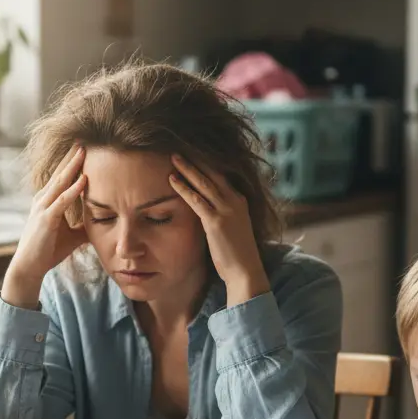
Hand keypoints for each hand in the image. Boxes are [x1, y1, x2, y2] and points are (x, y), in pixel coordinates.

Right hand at [2, 145, 86, 308]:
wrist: (30, 267)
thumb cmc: (48, 250)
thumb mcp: (72, 236)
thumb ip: (84, 226)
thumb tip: (104, 224)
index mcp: (47, 200)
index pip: (62, 176)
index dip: (73, 162)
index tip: (85, 148)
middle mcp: (43, 199)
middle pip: (60, 172)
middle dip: (72, 156)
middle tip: (85, 139)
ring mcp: (43, 208)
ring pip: (60, 182)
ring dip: (73, 166)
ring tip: (84, 150)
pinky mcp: (46, 219)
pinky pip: (62, 201)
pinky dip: (73, 190)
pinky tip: (84, 180)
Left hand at [170, 155, 269, 306]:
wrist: (246, 271)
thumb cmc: (236, 254)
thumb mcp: (232, 227)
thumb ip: (220, 214)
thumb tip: (205, 208)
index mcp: (239, 200)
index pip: (221, 174)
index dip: (206, 163)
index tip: (192, 152)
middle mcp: (235, 201)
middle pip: (213, 172)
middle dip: (196, 158)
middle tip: (180, 147)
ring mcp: (226, 210)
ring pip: (204, 182)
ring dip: (187, 168)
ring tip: (173, 157)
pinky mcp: (216, 222)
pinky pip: (197, 200)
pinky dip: (183, 188)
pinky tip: (171, 179)